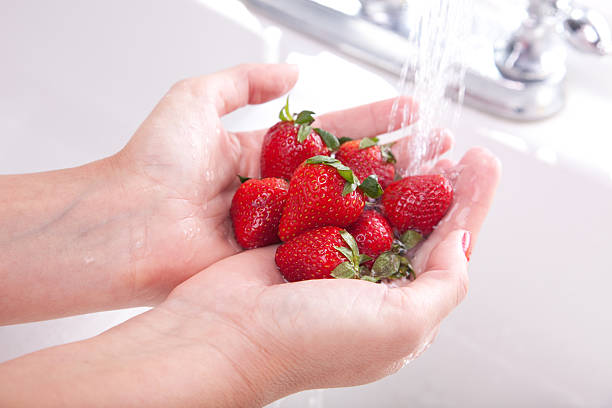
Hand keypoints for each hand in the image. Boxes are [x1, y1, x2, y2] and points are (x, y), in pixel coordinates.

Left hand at [0, 63, 420, 322]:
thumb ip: (245, 80)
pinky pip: (332, 246)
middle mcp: (284, 193)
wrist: (128, 226)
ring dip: (394, 198)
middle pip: (352, 172)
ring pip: (350, 210)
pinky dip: (367, 238)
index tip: (413, 111)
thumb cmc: (153, 163)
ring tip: (439, 183)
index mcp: (268, 156)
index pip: (335, 133)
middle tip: (441, 149)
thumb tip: (290, 70)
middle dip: (398, 159)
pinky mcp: (282, 260)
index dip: (375, 121)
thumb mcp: (196, 99)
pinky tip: (404, 227)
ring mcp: (286, 229)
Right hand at [145, 148, 500, 405]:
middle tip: (457, 149)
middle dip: (443, 186)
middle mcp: (373, 285)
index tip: (482, 167)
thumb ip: (442, 286)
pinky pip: (338, 200)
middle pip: (419, 225)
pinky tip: (370, 155)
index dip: (471, 206)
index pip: (450, 251)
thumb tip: (461, 244)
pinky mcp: (304, 240)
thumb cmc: (305, 342)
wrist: (224, 334)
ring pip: (380, 207)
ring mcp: (336, 259)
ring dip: (403, 175)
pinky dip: (356, 177)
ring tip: (422, 143)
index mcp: (402, 310)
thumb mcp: (398, 326)